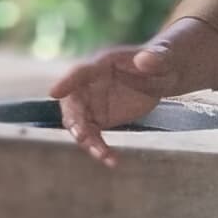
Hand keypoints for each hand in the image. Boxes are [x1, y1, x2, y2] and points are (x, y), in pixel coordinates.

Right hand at [47, 37, 177, 167]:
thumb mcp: (163, 56)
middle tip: (82, 136)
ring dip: (87, 141)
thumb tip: (145, 59)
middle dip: (75, 121)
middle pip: (73, 104)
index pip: (80, 72)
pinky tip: (112, 160)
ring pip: (79, 125)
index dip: (67, 82)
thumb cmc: (161, 60)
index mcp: (101, 65)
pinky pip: (92, 137)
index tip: (53, 92)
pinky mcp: (100, 120)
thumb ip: (155, 57)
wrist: (163, 75)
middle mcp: (89, 85)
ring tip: (103, 155)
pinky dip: (100, 150)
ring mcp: (92, 104)